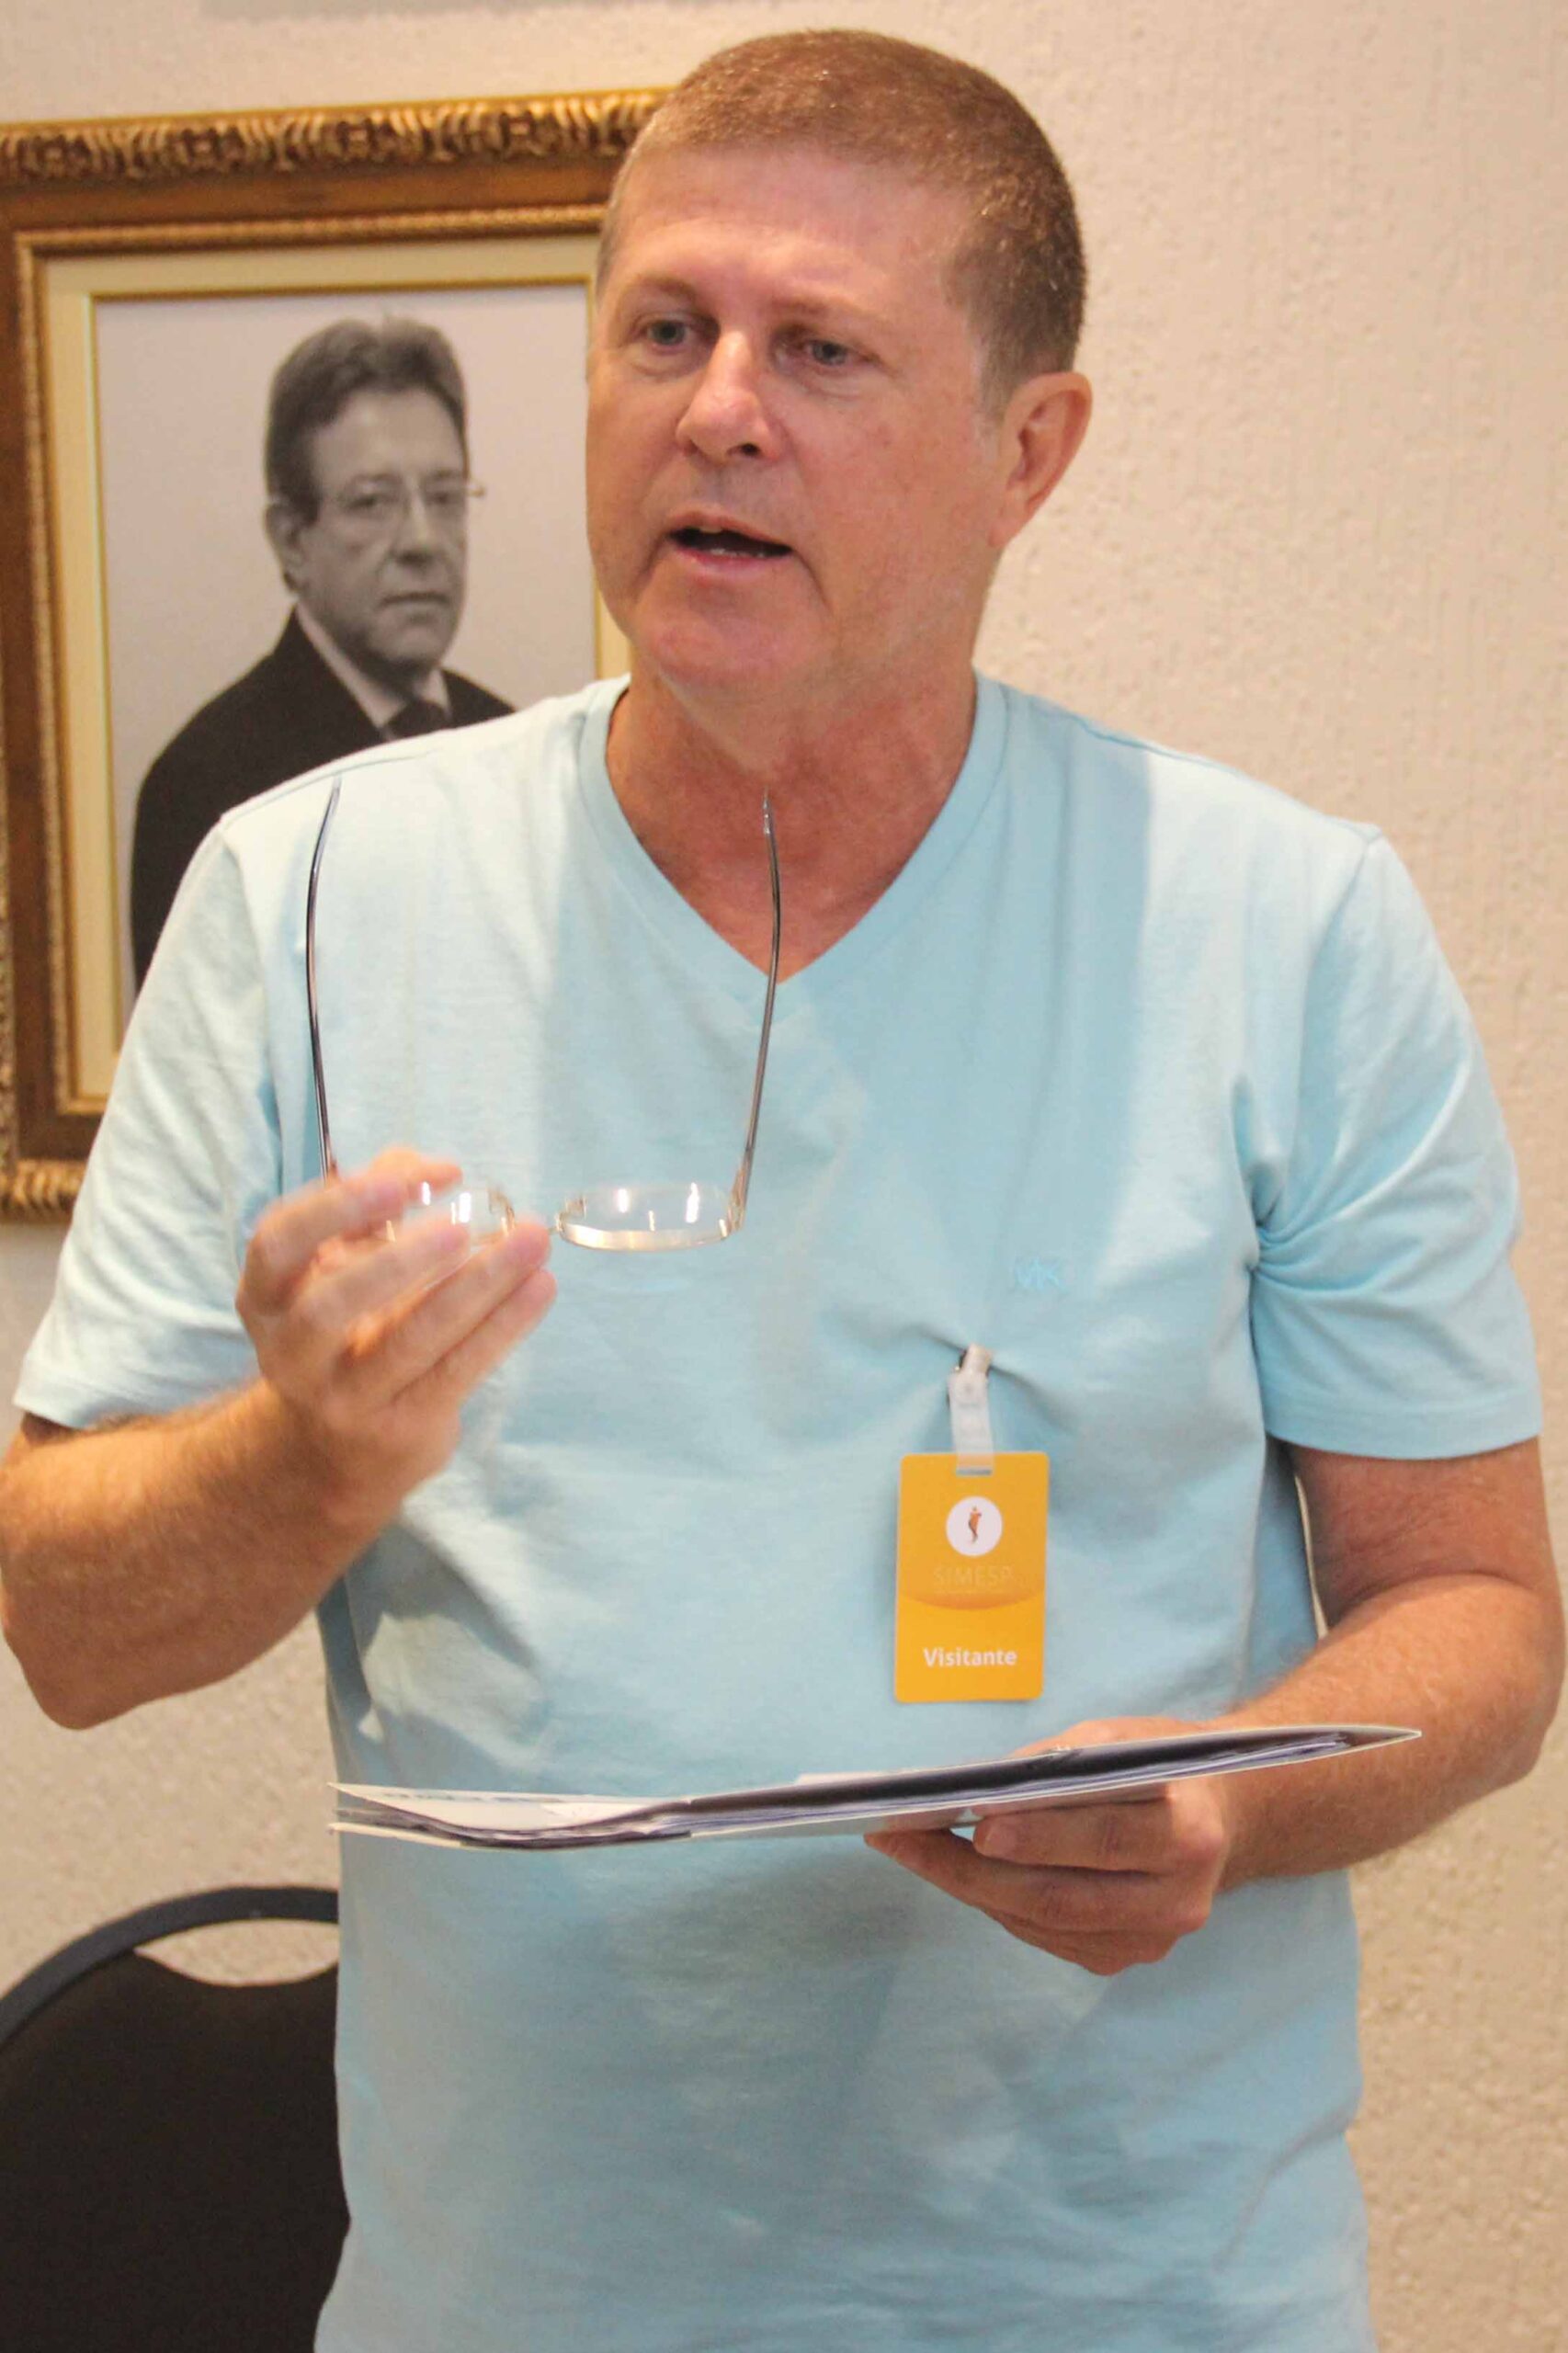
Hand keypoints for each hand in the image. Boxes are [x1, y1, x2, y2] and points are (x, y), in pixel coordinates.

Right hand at [236, 1147, 554, 1530]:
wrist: (339, 1446)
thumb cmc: (348, 1327)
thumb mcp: (341, 1266)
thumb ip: (379, 1205)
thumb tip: (436, 1169)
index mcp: (266, 1296)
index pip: (278, 1243)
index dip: (339, 1206)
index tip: (409, 1180)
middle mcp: (291, 1351)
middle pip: (328, 1308)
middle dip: (396, 1263)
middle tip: (460, 1227)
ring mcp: (343, 1397)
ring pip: (408, 1342)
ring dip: (475, 1288)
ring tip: (527, 1244)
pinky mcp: (400, 1426)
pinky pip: (456, 1370)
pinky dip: (502, 1325)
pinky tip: (539, 1287)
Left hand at [865, 1716, 1234, 1975]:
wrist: (1227, 1819)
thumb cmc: (1165, 1766)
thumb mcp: (1123, 1739)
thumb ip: (1063, 1765)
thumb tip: (985, 1792)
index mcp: (1188, 1836)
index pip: (1104, 1840)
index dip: (1038, 1836)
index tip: (974, 1822)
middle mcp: (1177, 1901)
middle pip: (1060, 1897)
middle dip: (973, 1870)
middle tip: (906, 1840)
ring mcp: (1152, 1940)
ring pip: (1044, 1923)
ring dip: (972, 1888)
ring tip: (913, 1850)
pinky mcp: (1126, 1957)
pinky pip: (1048, 1935)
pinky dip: (1000, 1902)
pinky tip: (960, 1871)